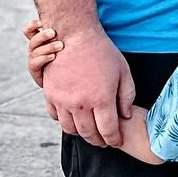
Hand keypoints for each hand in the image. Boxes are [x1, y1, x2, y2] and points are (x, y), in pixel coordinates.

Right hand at [22, 18, 63, 87]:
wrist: (66, 77)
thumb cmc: (67, 55)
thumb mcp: (65, 43)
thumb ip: (65, 33)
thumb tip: (78, 18)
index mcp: (39, 41)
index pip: (29, 31)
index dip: (32, 25)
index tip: (41, 22)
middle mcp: (34, 49)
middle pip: (33, 40)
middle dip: (43, 35)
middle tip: (54, 33)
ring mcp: (33, 60)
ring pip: (35, 51)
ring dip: (48, 47)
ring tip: (60, 45)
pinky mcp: (35, 70)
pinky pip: (35, 63)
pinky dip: (44, 58)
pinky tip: (53, 56)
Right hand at [41, 26, 134, 147]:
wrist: (75, 35)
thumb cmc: (102, 52)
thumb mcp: (123, 72)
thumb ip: (126, 96)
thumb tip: (124, 116)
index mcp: (101, 99)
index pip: (108, 131)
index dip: (113, 140)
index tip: (115, 141)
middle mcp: (81, 103)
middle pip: (89, 134)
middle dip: (98, 141)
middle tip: (104, 141)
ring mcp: (63, 100)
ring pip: (71, 129)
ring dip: (81, 134)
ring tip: (90, 132)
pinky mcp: (51, 95)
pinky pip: (55, 116)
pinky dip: (65, 122)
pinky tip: (74, 119)